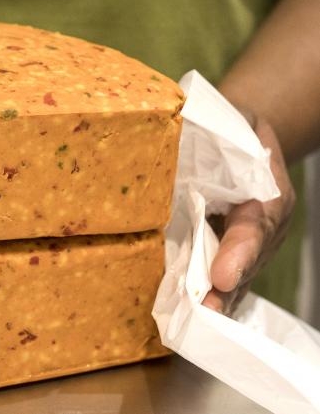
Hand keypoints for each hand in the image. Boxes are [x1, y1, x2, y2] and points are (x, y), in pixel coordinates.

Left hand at [202, 114, 295, 314]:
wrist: (240, 137)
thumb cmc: (230, 126)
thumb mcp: (231, 119)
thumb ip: (212, 131)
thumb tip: (174, 127)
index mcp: (268, 191)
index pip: (257, 226)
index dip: (240, 252)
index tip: (222, 276)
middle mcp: (264, 224)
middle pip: (248, 263)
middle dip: (225, 291)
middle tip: (204, 314)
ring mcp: (250, 243)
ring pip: (237, 276)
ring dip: (215, 301)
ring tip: (192, 323)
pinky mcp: (230, 251)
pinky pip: (223, 277)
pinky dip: (207, 296)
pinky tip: (187, 314)